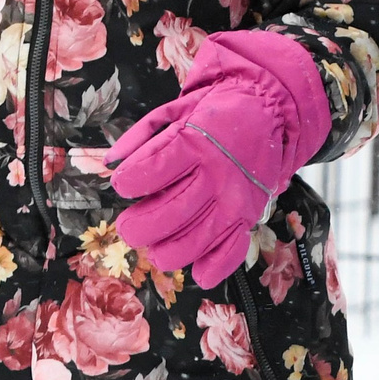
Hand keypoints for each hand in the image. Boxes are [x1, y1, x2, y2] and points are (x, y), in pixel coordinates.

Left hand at [107, 31, 330, 285]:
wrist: (268, 112)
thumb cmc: (215, 113)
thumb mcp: (176, 110)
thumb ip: (141, 135)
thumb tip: (110, 163)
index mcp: (194, 143)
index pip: (149, 173)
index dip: (128, 183)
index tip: (124, 185)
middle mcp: (216, 175)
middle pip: (165, 217)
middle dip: (136, 228)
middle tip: (130, 225)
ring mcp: (234, 201)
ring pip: (191, 244)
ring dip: (163, 253)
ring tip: (156, 244)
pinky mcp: (248, 218)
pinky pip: (230, 254)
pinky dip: (209, 269)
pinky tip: (194, 266)